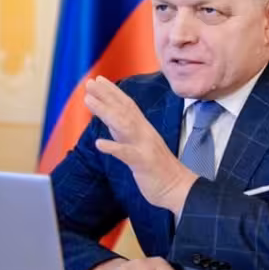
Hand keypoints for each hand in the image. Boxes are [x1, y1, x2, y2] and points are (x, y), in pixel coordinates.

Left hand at [84, 76, 196, 212]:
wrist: (180, 189)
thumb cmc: (158, 169)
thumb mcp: (140, 146)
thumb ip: (126, 133)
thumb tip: (110, 120)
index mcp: (144, 130)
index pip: (127, 105)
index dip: (112, 92)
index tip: (98, 80)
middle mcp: (145, 133)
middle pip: (124, 110)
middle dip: (106, 95)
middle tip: (90, 83)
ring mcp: (145, 147)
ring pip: (123, 125)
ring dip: (105, 111)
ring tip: (88, 100)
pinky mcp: (144, 164)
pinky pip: (127, 154)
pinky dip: (114, 148)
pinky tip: (100, 143)